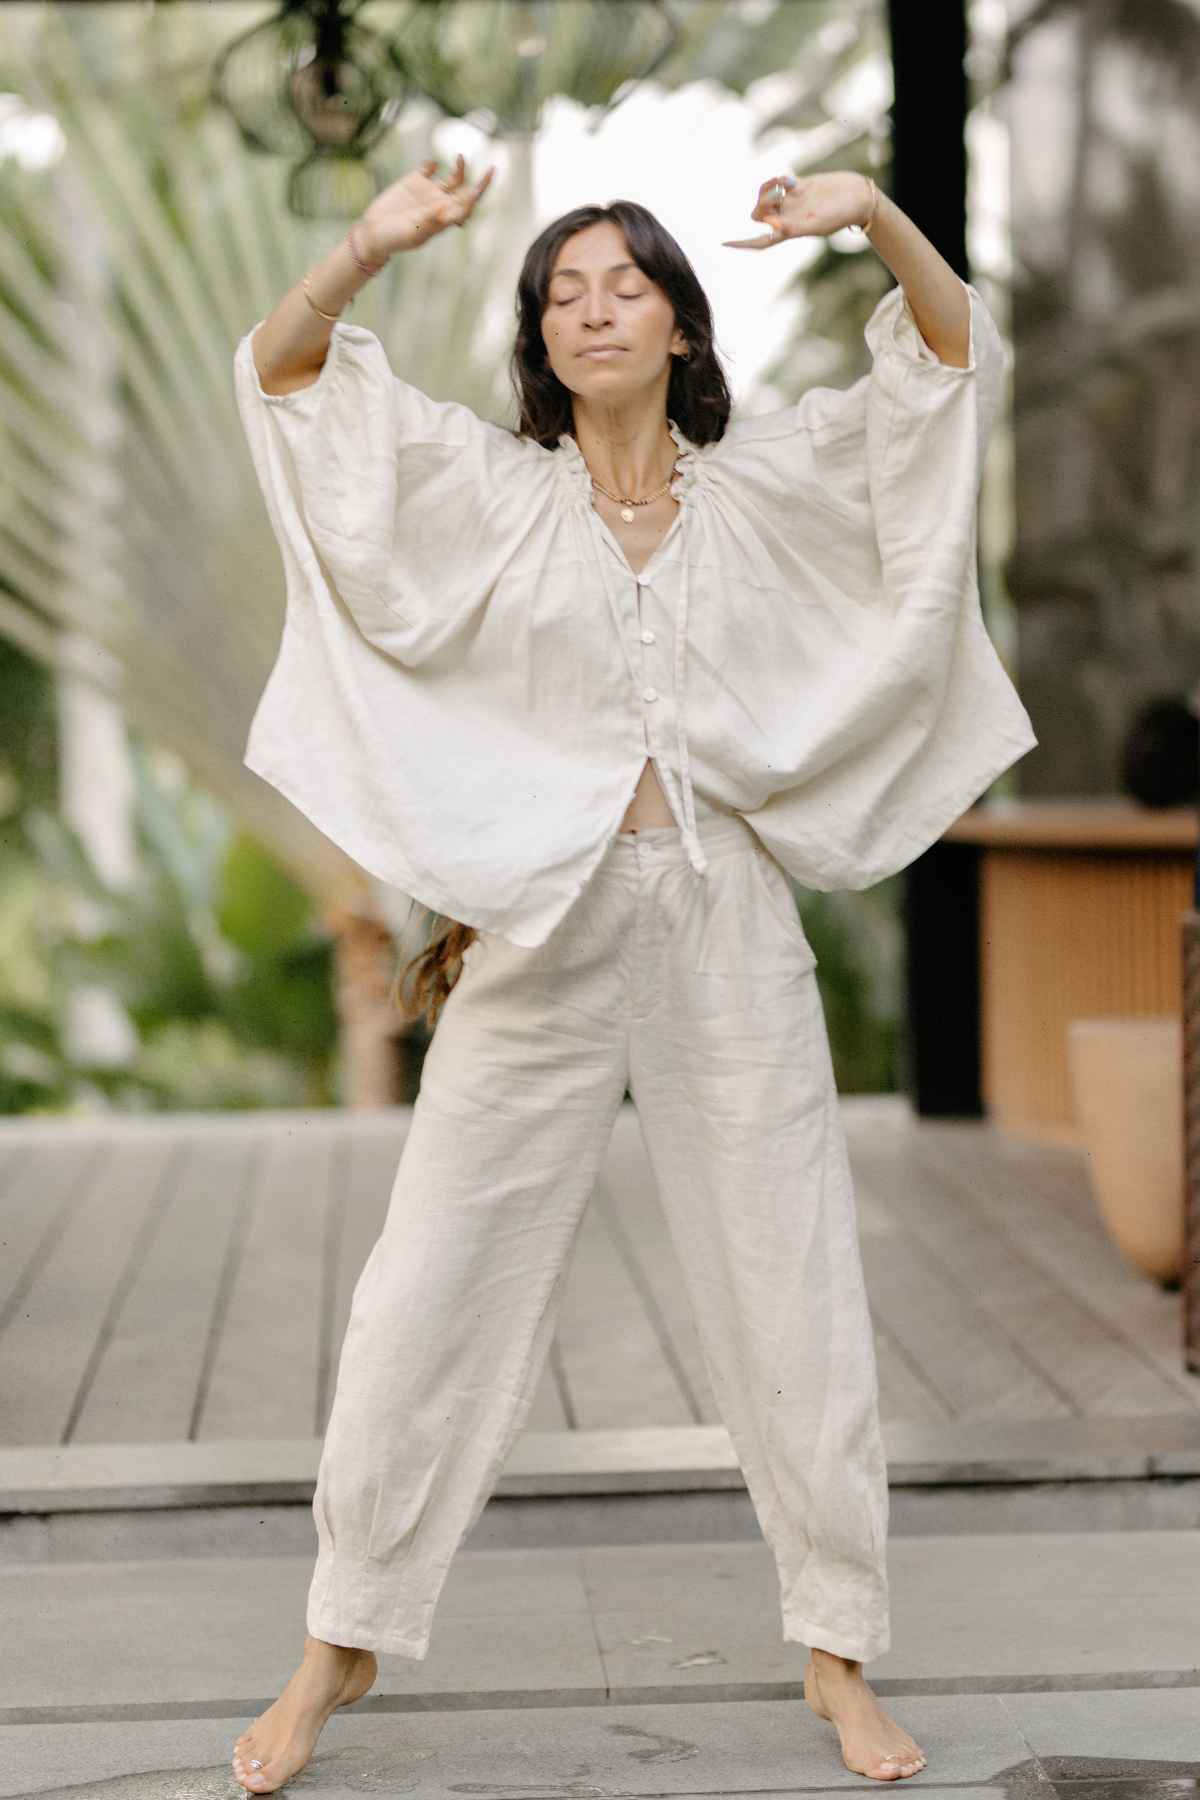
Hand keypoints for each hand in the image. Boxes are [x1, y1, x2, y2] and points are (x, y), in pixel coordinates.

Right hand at [359, 153, 496, 260]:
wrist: (374, 233)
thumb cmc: (395, 239)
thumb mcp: (414, 232)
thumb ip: (431, 220)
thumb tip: (446, 207)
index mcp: (444, 219)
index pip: (468, 206)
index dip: (478, 196)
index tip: (480, 187)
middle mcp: (441, 204)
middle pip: (466, 190)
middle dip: (481, 182)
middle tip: (493, 170)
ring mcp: (428, 192)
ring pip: (453, 179)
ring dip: (460, 168)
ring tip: (461, 157)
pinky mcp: (414, 181)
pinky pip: (429, 168)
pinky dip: (432, 164)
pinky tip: (430, 167)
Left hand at [722, 171, 872, 249]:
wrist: (858, 197)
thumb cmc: (841, 215)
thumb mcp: (816, 224)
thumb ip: (794, 227)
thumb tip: (771, 226)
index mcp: (790, 231)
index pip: (761, 241)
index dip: (743, 243)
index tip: (724, 243)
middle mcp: (789, 217)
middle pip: (759, 215)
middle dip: (760, 205)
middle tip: (775, 196)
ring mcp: (793, 202)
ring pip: (766, 197)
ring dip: (766, 190)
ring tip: (779, 183)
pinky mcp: (800, 187)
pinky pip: (779, 183)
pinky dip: (777, 180)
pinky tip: (786, 179)